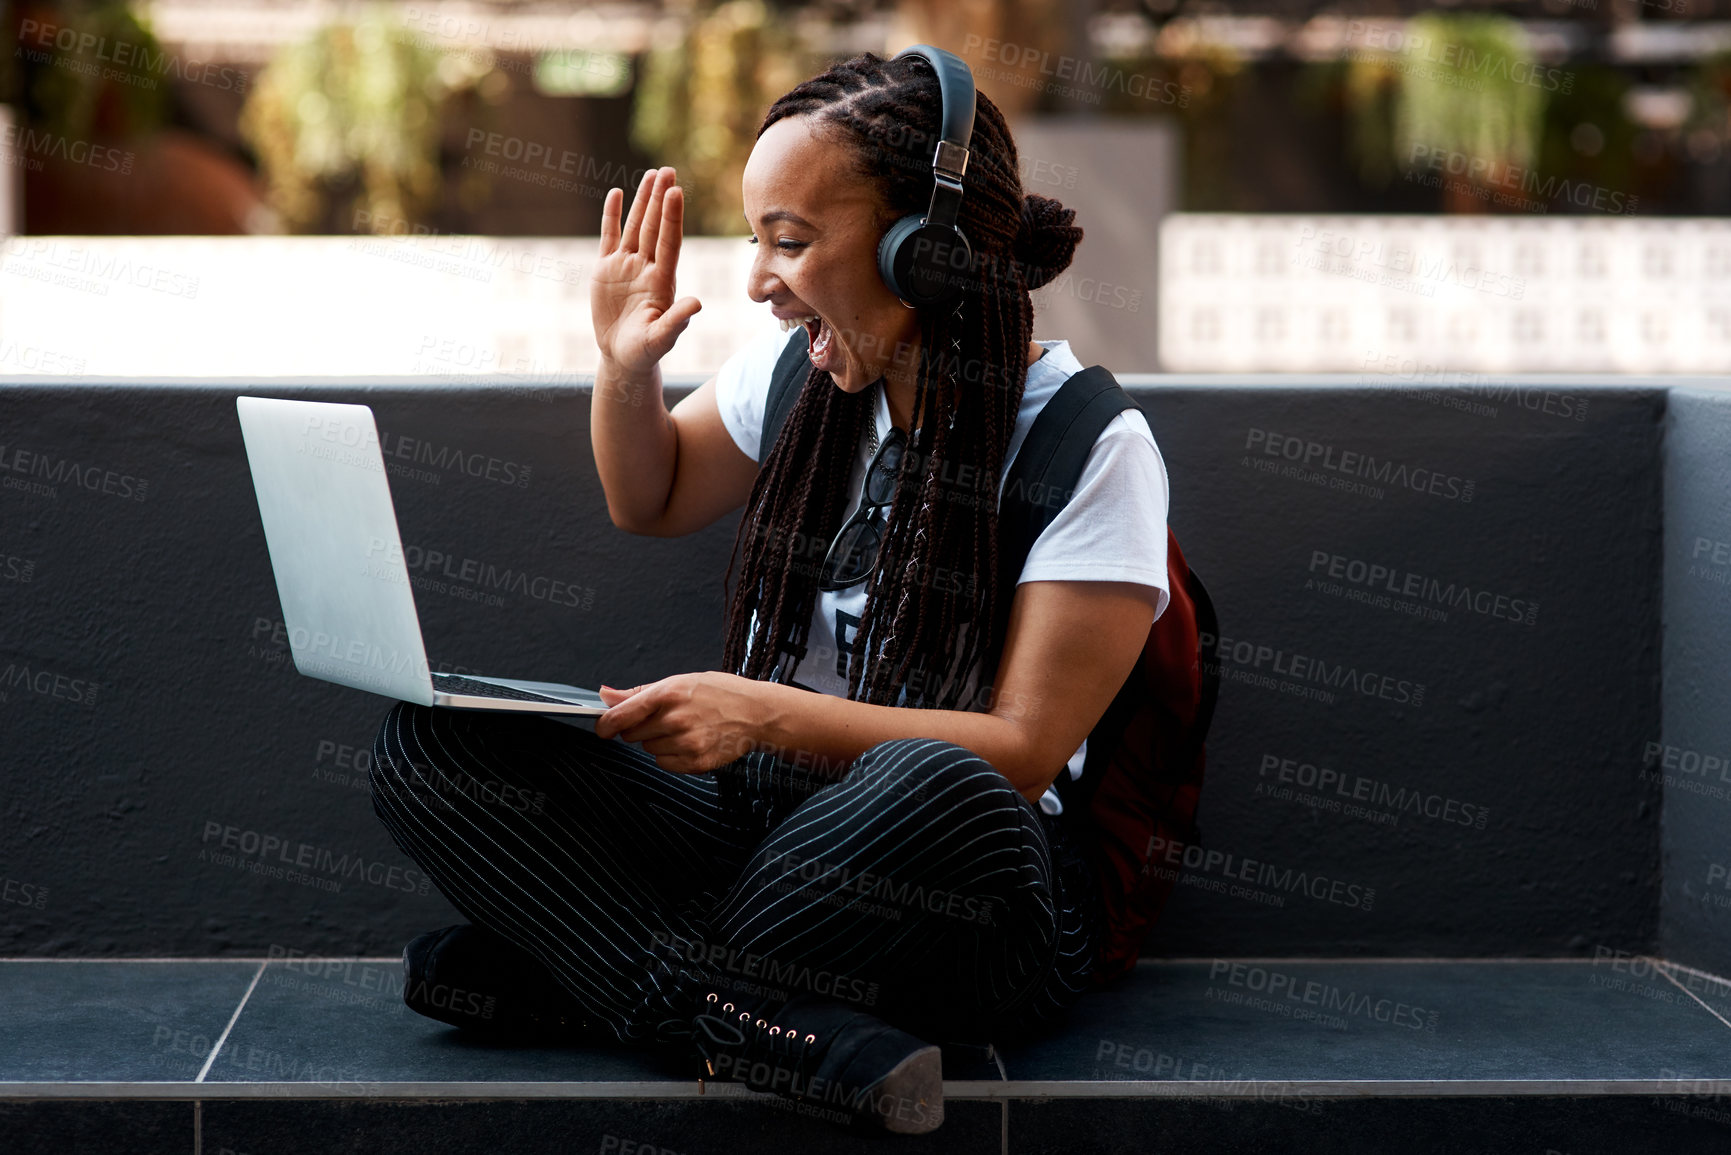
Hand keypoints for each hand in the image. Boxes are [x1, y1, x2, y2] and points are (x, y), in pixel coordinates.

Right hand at [592, 167, 701, 375]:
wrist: (623, 357)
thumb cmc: (645, 351)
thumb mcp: (661, 338)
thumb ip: (677, 320)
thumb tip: (697, 303)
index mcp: (662, 281)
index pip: (669, 242)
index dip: (672, 217)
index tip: (676, 191)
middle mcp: (647, 267)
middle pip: (655, 227)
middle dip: (661, 199)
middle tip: (668, 170)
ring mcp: (627, 266)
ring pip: (635, 226)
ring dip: (643, 200)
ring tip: (652, 174)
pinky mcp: (606, 269)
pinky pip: (609, 237)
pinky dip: (611, 215)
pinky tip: (616, 193)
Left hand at [594, 672, 768, 773]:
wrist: (756, 713)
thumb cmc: (718, 693)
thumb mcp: (679, 682)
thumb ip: (638, 693)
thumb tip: (605, 695)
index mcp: (668, 694)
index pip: (621, 715)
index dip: (606, 725)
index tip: (604, 729)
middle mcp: (676, 719)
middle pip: (632, 735)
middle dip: (641, 728)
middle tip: (666, 719)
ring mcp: (687, 743)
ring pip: (648, 750)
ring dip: (659, 742)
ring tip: (685, 728)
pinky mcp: (696, 762)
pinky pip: (664, 764)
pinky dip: (672, 756)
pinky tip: (692, 742)